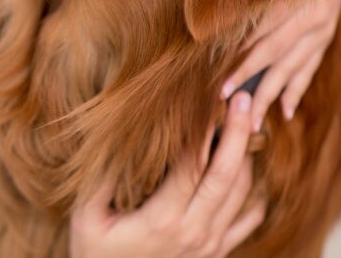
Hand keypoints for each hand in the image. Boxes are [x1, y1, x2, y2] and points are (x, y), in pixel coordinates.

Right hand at [70, 92, 264, 257]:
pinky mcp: (217, 252)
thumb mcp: (86, 217)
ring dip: (245, 156)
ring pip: (243, 193)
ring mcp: (211, 245)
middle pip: (228, 174)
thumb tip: (113, 137)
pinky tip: (247, 168)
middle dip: (236, 132)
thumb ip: (101, 179)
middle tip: (240, 99)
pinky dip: (254, 190)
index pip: (192, 164)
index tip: (204, 98)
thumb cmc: (96, 254)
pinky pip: (249, 218)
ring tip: (241, 123)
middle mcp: (195, 232)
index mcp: (164, 219)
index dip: (201, 128)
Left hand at [222, 0, 340, 130]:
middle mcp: (313, 21)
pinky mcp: (325, 34)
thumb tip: (208, 8)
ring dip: (274, 97)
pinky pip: (311, 67)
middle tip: (230, 112)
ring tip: (256, 124)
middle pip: (278, 62)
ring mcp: (322, 30)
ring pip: (296, 70)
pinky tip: (287, 111)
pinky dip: (298, 89)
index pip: (263, 43)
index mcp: (296, 4)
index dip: (241, 66)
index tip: (218, 86)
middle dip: (253, 89)